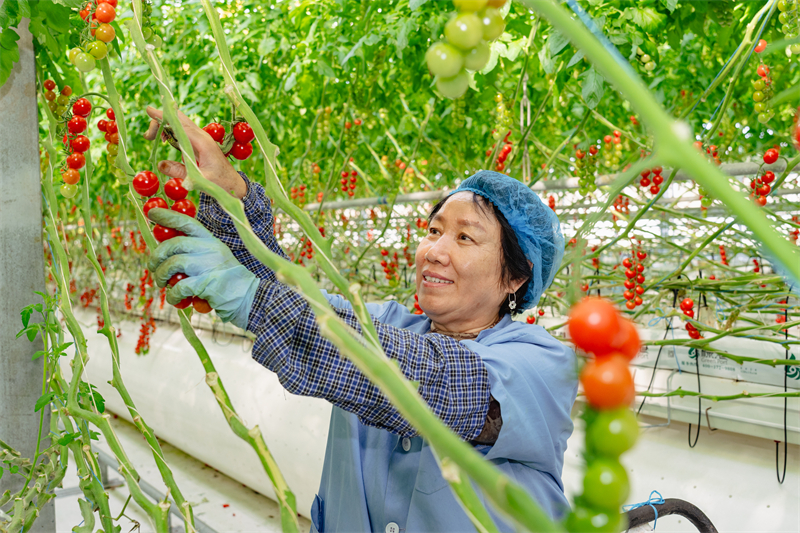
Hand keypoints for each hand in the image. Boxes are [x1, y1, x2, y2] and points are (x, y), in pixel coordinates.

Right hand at [143, 106, 246, 199]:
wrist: (232, 183)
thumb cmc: (219, 182)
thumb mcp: (200, 180)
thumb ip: (181, 172)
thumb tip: (160, 164)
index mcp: (203, 142)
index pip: (181, 125)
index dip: (165, 117)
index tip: (149, 110)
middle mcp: (202, 136)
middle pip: (179, 119)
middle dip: (161, 120)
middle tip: (147, 135)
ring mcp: (200, 138)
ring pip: (180, 123)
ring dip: (164, 125)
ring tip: (150, 137)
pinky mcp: (198, 142)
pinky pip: (182, 131)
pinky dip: (170, 131)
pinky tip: (163, 139)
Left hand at [147, 208, 258, 328]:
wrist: (250, 298)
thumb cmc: (229, 281)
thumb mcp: (216, 258)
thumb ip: (196, 253)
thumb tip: (167, 251)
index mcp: (212, 241)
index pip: (188, 223)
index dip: (168, 216)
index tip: (152, 214)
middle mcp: (211, 249)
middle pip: (174, 244)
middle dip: (157, 255)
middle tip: (153, 266)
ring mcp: (209, 266)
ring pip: (173, 263)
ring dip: (161, 274)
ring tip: (162, 283)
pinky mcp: (207, 284)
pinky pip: (180, 287)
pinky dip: (172, 295)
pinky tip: (175, 299)